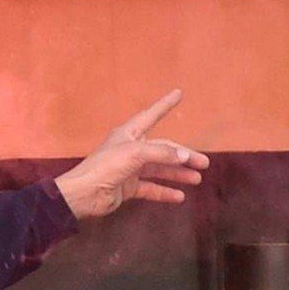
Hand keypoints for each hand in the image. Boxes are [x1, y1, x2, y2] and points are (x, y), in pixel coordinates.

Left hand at [56, 89, 209, 221]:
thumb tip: (184, 155)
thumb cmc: (106, 167)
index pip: (151, 115)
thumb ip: (161, 153)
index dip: (165, 105)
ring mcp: (131, 169)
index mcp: (129, 134)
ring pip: (160, 169)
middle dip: (183, 155)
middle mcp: (132, 149)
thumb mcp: (135, 154)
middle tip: (204, 163)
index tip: (178, 93)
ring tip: (197, 179)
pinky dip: (165, 191)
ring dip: (178, 174)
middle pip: (163, 148)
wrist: (85, 193)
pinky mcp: (129, 187)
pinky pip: (151, 188)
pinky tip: (179, 196)